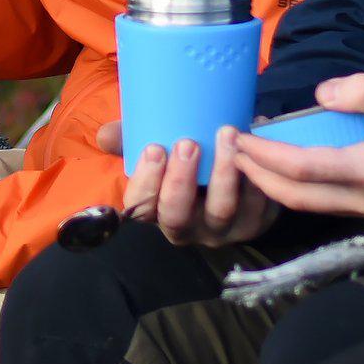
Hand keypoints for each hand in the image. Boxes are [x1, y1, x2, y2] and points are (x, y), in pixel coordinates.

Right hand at [106, 120, 281, 247]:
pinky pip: (257, 207)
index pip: (140, 209)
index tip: (154, 149)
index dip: (146, 182)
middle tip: (188, 143)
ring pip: (221, 210)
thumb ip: (127, 138)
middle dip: (181, 181)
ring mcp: (222, 229)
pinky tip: (252, 151)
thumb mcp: (154, 145)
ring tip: (226, 134)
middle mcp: (187, 227)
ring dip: (223, 173)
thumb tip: (105, 136)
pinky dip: (255, 178)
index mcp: (155, 210)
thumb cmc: (182, 155)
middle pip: (177, 215)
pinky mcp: (255, 222)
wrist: (226, 160)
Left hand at [231, 75, 363, 221]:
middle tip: (232, 149)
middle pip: (295, 197)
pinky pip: (322, 205)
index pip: (303, 169)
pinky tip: (281, 166)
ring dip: (272, 184)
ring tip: (249, 156)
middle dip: (257, 175)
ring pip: (307, 206)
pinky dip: (294, 189)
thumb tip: (321, 96)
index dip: (265, 155)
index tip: (241, 137)